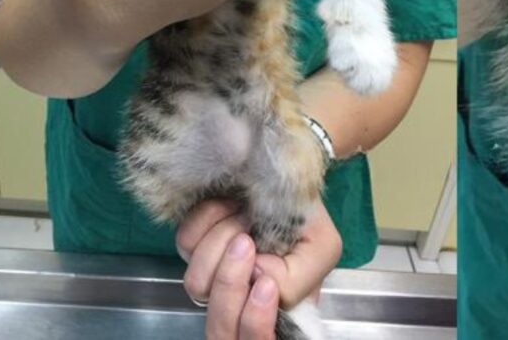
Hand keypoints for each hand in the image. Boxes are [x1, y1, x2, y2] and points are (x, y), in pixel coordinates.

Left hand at [176, 199, 342, 338]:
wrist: (283, 183)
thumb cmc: (307, 218)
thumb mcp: (322, 248)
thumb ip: (298, 278)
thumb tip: (256, 279)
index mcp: (278, 312)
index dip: (256, 319)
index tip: (265, 282)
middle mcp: (241, 305)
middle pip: (220, 328)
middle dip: (229, 281)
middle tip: (245, 241)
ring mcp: (214, 280)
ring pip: (197, 285)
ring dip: (218, 243)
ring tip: (243, 217)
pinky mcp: (193, 250)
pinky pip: (185, 245)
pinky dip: (205, 221)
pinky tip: (227, 207)